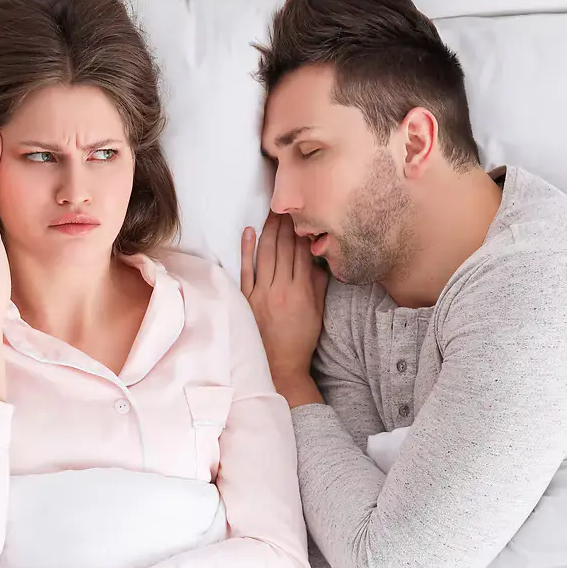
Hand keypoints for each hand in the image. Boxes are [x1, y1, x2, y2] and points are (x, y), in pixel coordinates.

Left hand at [241, 212, 327, 405]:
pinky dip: (247, 250)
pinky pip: (246, 270)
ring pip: (266, 254)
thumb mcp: (317, 311)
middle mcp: (282, 288)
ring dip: (269, 230)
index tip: (301, 213)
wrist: (282, 364)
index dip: (300, 230)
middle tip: (286, 203)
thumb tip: (319, 260)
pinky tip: (249, 231)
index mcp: (301, 290)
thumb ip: (318, 284)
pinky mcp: (248, 300)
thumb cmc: (301, 338)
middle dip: (285, 224)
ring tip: (272, 212)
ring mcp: (263, 293)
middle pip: (283, 248)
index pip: (300, 252)